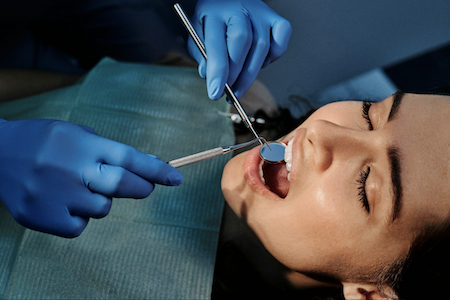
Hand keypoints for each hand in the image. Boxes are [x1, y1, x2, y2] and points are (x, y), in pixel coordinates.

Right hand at [0, 119, 182, 236]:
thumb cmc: (44, 142)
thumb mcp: (76, 134)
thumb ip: (107, 150)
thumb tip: (145, 168)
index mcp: (82, 144)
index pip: (129, 158)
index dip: (156, 170)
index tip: (176, 179)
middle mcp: (71, 169)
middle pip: (122, 185)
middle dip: (141, 187)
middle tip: (144, 186)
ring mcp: (56, 195)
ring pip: (102, 209)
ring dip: (101, 201)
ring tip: (79, 187)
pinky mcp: (42, 217)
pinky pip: (79, 226)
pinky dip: (78, 217)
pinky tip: (63, 202)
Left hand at [189, 0, 291, 99]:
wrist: (228, 2)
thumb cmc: (213, 20)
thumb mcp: (197, 33)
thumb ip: (201, 54)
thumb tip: (209, 76)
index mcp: (214, 11)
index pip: (216, 43)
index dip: (217, 72)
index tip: (215, 93)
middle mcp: (240, 9)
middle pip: (243, 43)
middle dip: (235, 74)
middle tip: (228, 92)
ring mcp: (261, 13)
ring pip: (262, 47)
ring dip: (250, 74)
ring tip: (238, 87)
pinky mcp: (277, 20)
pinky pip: (280, 45)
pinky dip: (272, 59)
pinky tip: (258, 64)